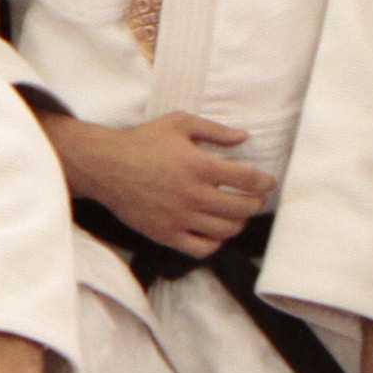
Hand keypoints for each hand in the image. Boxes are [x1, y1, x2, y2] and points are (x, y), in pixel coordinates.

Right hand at [63, 113, 276, 260]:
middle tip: (254, 198)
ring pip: (226, 230)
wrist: (105, 166)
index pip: (248, 180)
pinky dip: (215, 243)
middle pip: (242, 208)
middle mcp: (193, 195)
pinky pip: (202, 248)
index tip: (267, 182)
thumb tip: (244, 137)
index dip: (264, 183)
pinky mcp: (166, 234)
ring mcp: (179, 218)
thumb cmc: (143, 141)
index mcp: (200, 166)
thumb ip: (215, 130)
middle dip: (255, 203)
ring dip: (238, 222)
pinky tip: (214, 231)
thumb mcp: (179, 123)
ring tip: (236, 214)